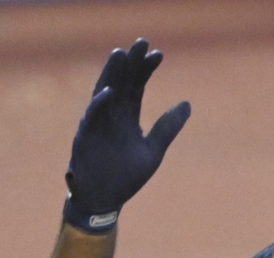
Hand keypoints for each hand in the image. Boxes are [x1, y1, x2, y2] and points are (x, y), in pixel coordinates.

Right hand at [63, 38, 190, 232]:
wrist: (105, 199)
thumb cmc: (126, 175)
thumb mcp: (154, 150)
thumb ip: (167, 127)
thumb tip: (187, 104)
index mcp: (128, 116)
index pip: (137, 86)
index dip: (146, 69)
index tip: (159, 54)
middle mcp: (112, 115)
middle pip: (121, 83)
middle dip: (130, 63)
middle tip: (141, 41)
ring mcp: (97, 125)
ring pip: (104, 93)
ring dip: (111, 74)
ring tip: (120, 54)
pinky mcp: (86, 138)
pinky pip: (91, 119)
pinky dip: (99, 105)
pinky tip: (109, 91)